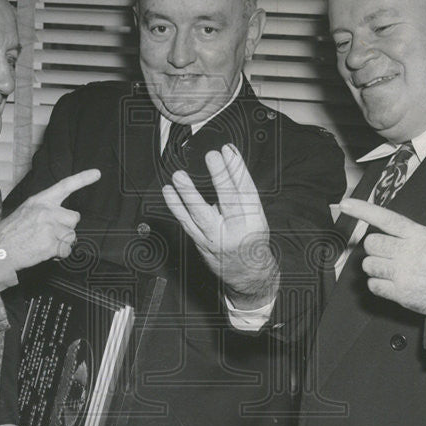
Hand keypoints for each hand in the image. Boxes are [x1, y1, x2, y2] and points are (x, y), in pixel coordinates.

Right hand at [0, 169, 99, 271]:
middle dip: (66, 228)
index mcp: (40, 200)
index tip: (97, 173)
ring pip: (71, 236)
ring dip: (62, 243)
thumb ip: (45, 211)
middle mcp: (47, 211)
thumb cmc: (10, 233)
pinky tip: (44, 252)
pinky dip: (58, 255)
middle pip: (74, 218)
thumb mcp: (25, 212)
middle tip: (49, 234)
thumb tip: (62, 219)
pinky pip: (66, 250)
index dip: (83, 178)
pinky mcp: (52, 244)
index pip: (65, 185)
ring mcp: (50, 227)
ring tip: (43, 243)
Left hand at [162, 144, 278, 308]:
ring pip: (201, 214)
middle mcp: (236, 231)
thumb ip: (242, 196)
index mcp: (254, 221)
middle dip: (220, 177)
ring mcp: (216, 239)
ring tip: (179, 175)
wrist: (248, 275)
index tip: (229, 150)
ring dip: (188, 193)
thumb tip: (227, 164)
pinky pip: (186, 224)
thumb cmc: (251, 240)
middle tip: (212, 156)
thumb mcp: (256, 217)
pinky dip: (176, 207)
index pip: (247, 191)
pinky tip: (169, 192)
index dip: (238, 170)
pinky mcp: (201, 244)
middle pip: (228, 201)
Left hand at [339, 199, 425, 315]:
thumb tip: (375, 229)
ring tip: (392, 270)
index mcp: (417, 234)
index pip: (385, 218)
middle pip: (371, 244)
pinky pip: (373, 285)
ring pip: (368, 265)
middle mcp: (409, 252)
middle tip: (388, 255)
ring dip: (375, 268)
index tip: (345, 204)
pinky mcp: (400, 292)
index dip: (363, 210)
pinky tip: (392, 283)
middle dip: (375, 249)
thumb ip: (403, 233)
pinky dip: (378, 284)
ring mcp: (404, 273)